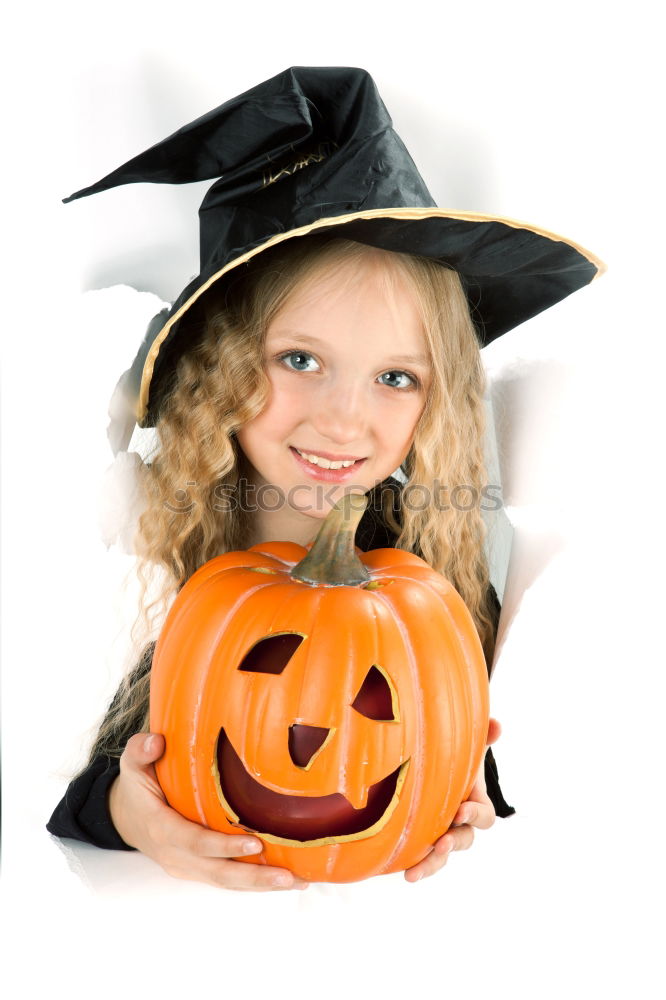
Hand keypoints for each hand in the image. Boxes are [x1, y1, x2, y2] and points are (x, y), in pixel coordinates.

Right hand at [108, 732, 309, 891]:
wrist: (126, 818)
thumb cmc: (137, 787)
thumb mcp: (132, 765)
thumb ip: (140, 751)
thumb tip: (155, 741)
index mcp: (160, 828)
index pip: (194, 841)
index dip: (223, 846)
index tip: (255, 844)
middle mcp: (175, 855)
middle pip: (217, 872)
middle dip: (253, 877)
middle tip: (288, 877)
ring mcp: (187, 867)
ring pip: (225, 881)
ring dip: (261, 885)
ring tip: (298, 882)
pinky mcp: (198, 871)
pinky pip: (227, 880)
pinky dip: (255, 883)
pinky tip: (286, 880)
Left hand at [404, 717, 501, 882]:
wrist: (432, 768)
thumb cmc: (454, 756)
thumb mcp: (468, 746)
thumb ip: (481, 736)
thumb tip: (497, 725)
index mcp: (474, 802)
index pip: (483, 816)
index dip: (474, 815)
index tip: (460, 810)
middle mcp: (459, 823)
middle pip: (464, 841)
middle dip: (453, 844)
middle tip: (441, 844)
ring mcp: (441, 833)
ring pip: (442, 856)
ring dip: (431, 864)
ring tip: (413, 873)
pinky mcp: (422, 839)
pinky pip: (421, 857)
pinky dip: (414, 864)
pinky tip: (400, 871)